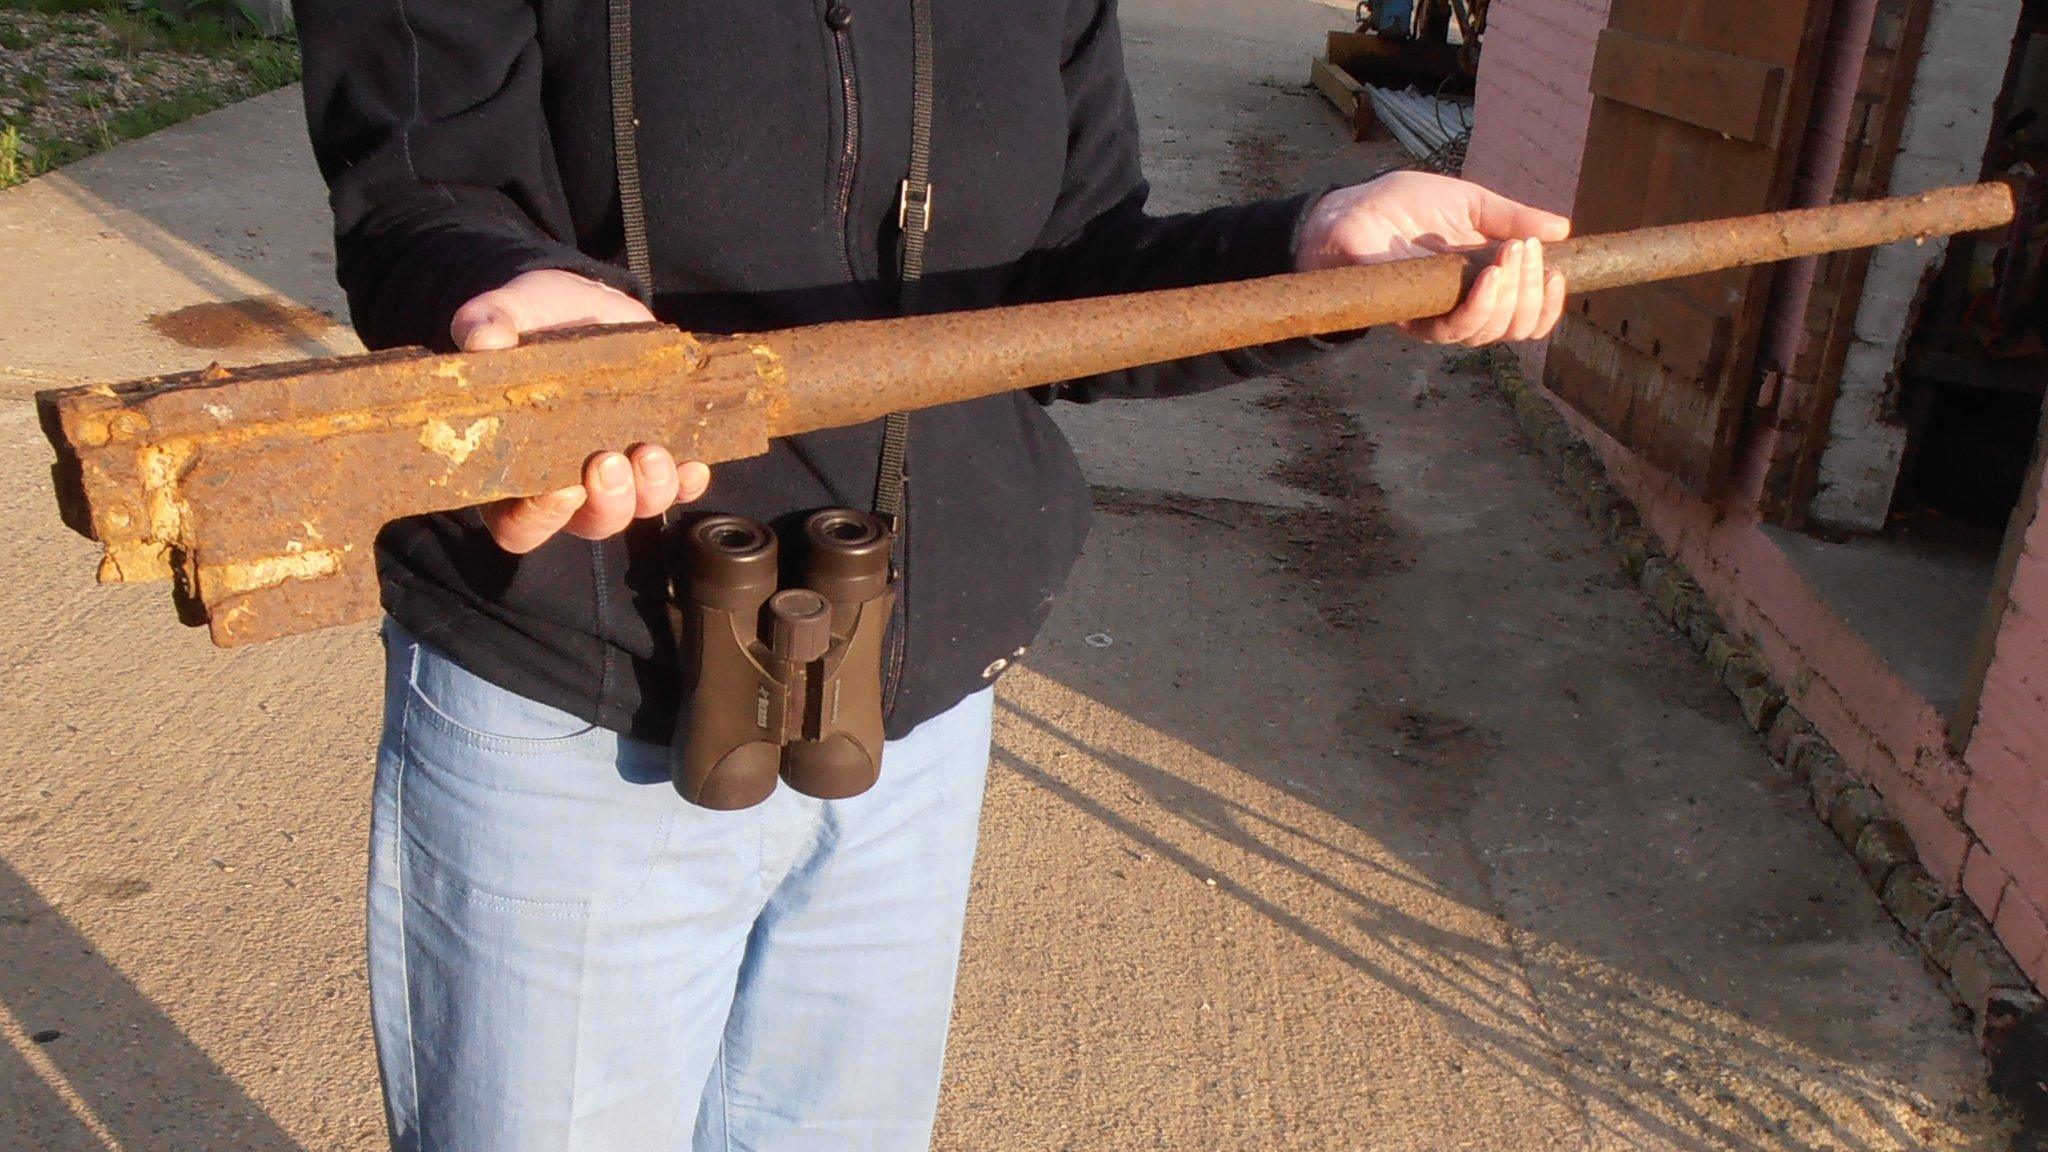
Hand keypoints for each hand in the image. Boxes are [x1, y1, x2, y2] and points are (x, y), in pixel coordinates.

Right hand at [450, 270, 711, 553]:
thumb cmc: (528, 321)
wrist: (579, 303)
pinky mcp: (654, 454)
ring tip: (651, 452)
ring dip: (650, 491)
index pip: (517, 524)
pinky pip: (679, 485)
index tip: (562, 488)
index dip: (538, 519)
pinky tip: (694, 462)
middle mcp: (565, 483)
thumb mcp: (501, 314)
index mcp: (512, 469)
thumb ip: (485, 325)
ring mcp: (615, 473)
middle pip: (588, 523)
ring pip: (637, 508)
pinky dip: (689, 481)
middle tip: (610, 462)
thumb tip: (484, 340)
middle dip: (607, 503)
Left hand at [1296, 171, 1571, 346]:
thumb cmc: (1404, 206)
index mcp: (1484, 284)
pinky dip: (1481, 304)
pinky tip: (1490, 276)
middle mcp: (1464, 307)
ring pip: (1491, 330)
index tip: (1558, 271)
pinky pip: (1455, 330)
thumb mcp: (1468, 202)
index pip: (1528, 314)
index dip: (1549, 303)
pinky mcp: (1413, 320)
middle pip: (1517, 325)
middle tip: (1525, 248)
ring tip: (1509, 255)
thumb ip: (1511, 217)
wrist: (1349, 211)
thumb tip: (1563, 230)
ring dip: (1512, 295)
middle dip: (1532, 289)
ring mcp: (1439, 317)